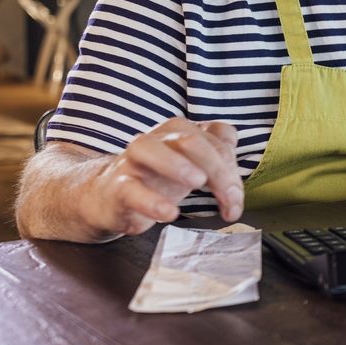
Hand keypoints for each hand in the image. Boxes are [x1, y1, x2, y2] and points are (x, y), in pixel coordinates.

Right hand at [82, 118, 240, 238]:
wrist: (109, 197)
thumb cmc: (158, 180)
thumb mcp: (195, 171)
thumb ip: (221, 170)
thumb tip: (236, 186)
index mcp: (183, 131)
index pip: (217, 137)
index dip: (232, 163)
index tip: (236, 196)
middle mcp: (159, 138)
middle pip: (191, 140)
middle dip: (217, 170)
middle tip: (229, 200)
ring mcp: (134, 159)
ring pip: (151, 148)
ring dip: (177, 164)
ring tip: (197, 183)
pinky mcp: (117, 185)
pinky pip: (131, 189)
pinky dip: (151, 200)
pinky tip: (168, 213)